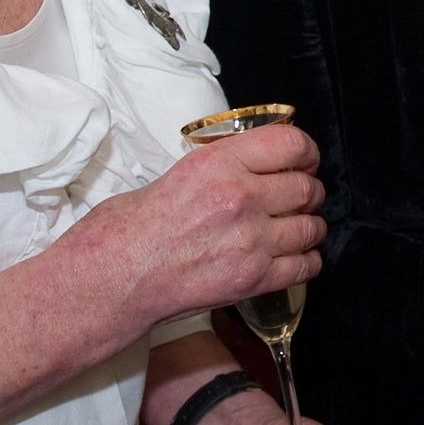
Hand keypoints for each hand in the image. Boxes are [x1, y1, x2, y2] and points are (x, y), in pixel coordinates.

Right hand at [60, 122, 326, 331]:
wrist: (111, 280)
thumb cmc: (129, 228)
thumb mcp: (178, 172)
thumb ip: (225, 166)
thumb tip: (258, 164)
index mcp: (219, 164)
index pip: (292, 144)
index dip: (306, 152)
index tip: (305, 159)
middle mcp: (241, 198)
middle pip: (307, 187)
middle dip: (309, 190)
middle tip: (301, 196)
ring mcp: (250, 241)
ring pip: (311, 227)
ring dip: (310, 226)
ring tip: (299, 227)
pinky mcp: (252, 280)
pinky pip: (304, 266)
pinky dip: (306, 260)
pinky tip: (296, 257)